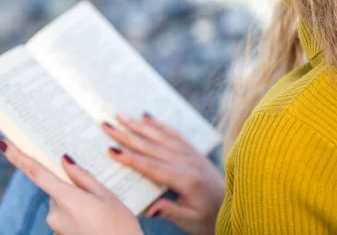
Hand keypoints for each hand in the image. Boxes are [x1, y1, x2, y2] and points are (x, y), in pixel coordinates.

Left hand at [0, 139, 143, 234]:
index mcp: (67, 198)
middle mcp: (55, 214)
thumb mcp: (107, 196)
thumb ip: (83, 177)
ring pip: (62, 205)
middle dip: (71, 188)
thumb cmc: (120, 227)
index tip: (3, 144)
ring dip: (76, 204)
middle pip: (56, 190)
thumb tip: (65, 161)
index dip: (18, 157)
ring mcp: (56, 228)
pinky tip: (95, 224)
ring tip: (101, 214)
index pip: (37, 173)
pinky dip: (77, 217)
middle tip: (96, 195)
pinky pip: (65, 219)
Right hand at [102, 112, 224, 234]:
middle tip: (107, 125)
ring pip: (161, 136)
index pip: (152, 167)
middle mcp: (188, 162)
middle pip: (152, 147)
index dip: (130, 159)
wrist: (230, 207)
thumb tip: (149, 208)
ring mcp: (191, 153)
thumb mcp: (188, 219)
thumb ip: (169, 211)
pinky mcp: (193, 150)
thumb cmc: (207, 217)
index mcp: (186, 180)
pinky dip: (159, 124)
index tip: (111, 151)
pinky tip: (146, 116)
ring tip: (120, 116)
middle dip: (127, 135)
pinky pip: (174, 133)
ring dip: (138, 125)